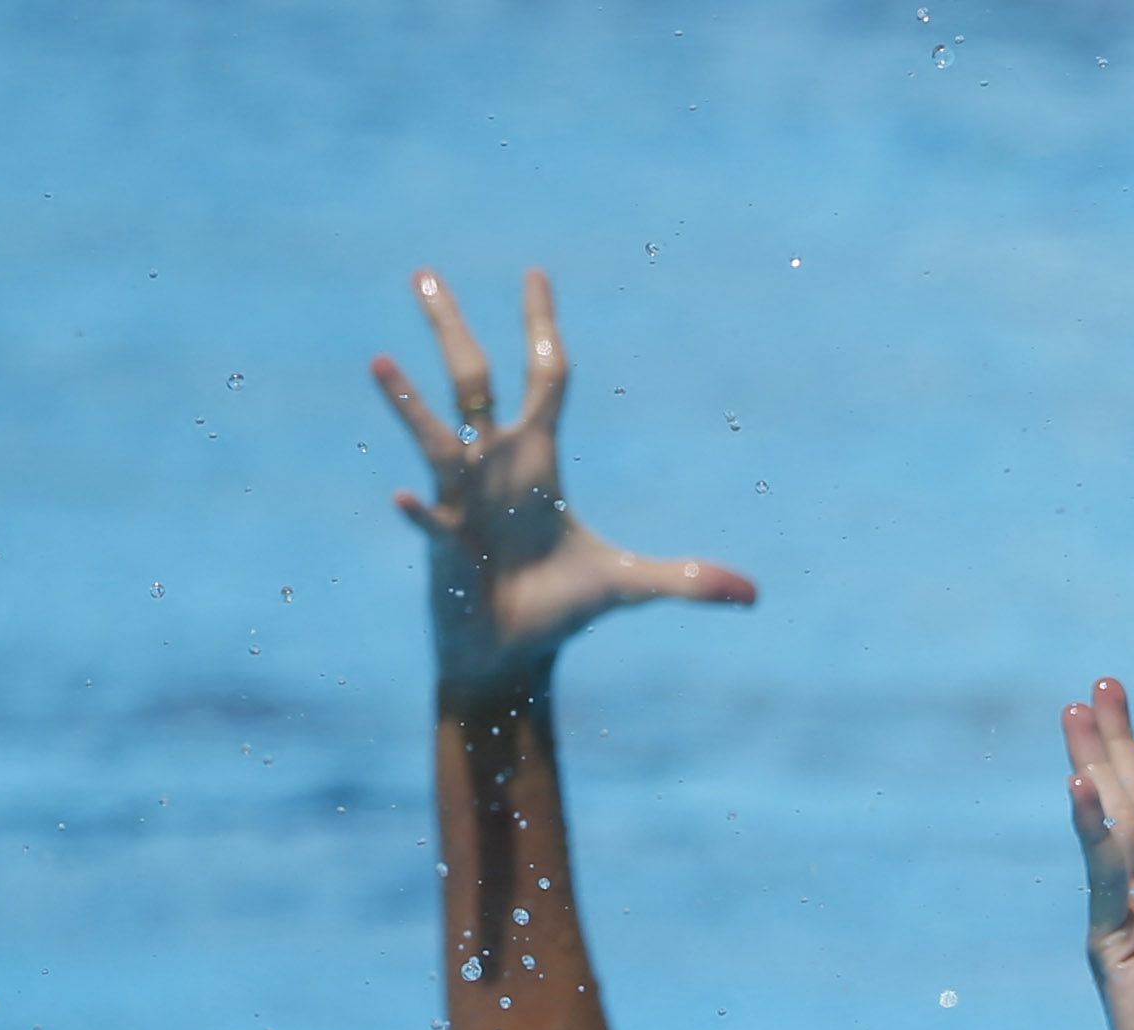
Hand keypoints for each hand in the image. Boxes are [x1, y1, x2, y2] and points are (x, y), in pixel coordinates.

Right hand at [374, 268, 754, 701]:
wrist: (512, 652)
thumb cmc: (560, 607)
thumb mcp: (629, 586)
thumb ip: (687, 581)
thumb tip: (754, 596)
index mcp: (537, 460)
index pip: (544, 375)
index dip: (542, 325)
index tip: (537, 273)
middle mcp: (493, 466)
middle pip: (470, 381)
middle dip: (450, 329)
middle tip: (423, 274)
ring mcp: (461, 500)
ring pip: (434, 437)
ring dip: (408, 403)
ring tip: (379, 361)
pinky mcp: (445, 544)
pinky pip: (431, 521)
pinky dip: (421, 514)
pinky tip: (406, 501)